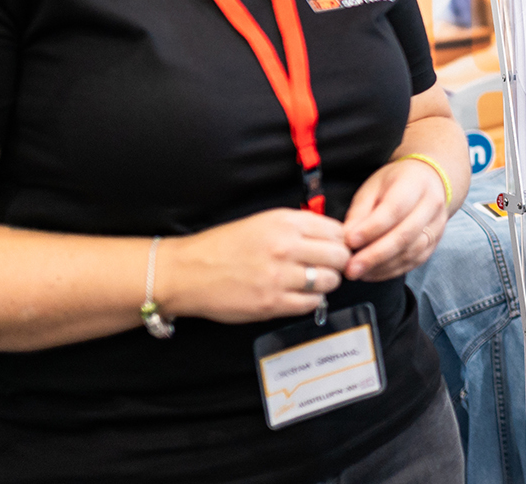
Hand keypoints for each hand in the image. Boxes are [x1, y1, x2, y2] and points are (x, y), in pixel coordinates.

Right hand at [159, 209, 351, 323]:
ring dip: (326, 283)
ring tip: (313, 282)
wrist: (186, 272)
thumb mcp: (262, 222)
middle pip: (338, 256)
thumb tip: (329, 235)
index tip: (334, 248)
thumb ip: (297, 227)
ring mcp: (279, 276)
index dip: (340, 241)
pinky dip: (311, 300)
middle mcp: (285, 247)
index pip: (336, 231)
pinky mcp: (271, 303)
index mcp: (285, 223)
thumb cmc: (222, 246)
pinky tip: (300, 295)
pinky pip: (311, 303)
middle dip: (338, 262)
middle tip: (328, 267)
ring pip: (329, 281)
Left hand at [343, 159, 448, 281]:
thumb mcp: (373, 187)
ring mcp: (437, 226)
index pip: (395, 209)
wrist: (428, 181)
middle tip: (351, 268)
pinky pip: (414, 262)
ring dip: (382, 266)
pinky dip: (391, 271)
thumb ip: (360, 212)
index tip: (349, 242)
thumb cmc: (395, 183)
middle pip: (405, 234)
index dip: (372, 228)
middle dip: (375, 255)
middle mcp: (432, 205)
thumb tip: (346, 239)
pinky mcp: (435, 243)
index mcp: (416, 184)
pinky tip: (372, 273)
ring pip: (411, 252)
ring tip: (358, 272)